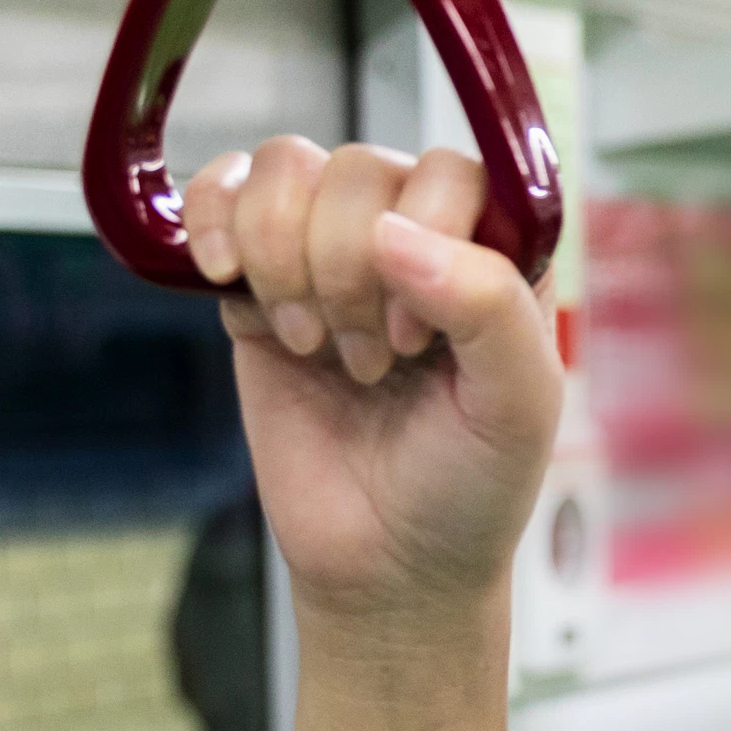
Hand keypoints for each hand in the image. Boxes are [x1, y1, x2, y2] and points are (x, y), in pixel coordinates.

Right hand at [180, 138, 564, 639]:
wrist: (387, 563)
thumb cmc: (470, 485)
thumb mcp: (517, 406)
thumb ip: (489, 307)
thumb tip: (394, 232)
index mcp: (495, 249)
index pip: (451, 170)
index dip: (422, 240)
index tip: (419, 340)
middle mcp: (415, 233)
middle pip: (357, 170)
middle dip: (348, 274)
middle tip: (372, 364)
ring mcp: (330, 251)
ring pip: (285, 168)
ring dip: (285, 258)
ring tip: (315, 345)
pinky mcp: (257, 284)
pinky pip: (221, 195)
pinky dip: (212, 222)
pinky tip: (229, 279)